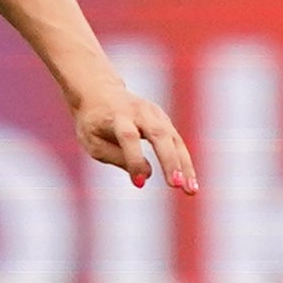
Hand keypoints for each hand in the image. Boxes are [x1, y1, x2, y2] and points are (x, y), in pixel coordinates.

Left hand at [74, 84, 196, 192]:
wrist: (99, 91)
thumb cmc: (93, 122)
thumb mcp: (92, 141)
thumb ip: (115, 157)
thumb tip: (147, 174)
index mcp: (116, 116)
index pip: (128, 136)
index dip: (134, 159)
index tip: (138, 183)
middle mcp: (138, 112)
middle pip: (158, 134)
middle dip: (169, 161)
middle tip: (175, 185)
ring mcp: (155, 114)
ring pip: (174, 139)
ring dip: (184, 166)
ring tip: (190, 191)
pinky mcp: (164, 120)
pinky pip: (177, 143)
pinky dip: (185, 163)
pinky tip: (190, 184)